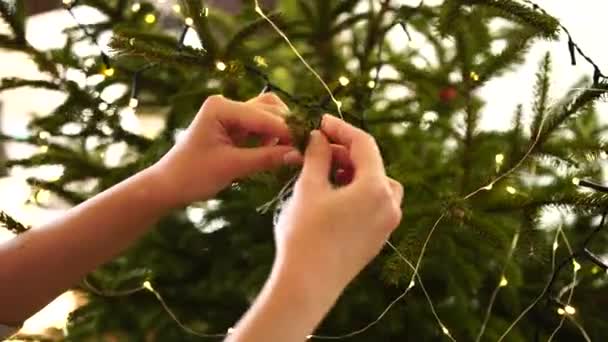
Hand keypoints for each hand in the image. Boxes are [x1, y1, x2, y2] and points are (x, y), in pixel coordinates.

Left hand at [152, 93, 301, 207]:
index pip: (265, 117)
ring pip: (268, 115)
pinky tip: (277, 153)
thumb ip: (267, 158)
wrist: (168, 185)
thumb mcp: (233, 167)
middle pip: (270, 108)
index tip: (309, 147)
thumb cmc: (193, 175)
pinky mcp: (233, 127)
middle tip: (304, 150)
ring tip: (291, 152)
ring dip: (281, 131)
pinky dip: (272, 137)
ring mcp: (230, 114)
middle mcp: (226, 104)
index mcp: (221, 107)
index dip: (288, 132)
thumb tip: (299, 155)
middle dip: (287, 128)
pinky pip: (260, 127)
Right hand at [274, 114, 403, 294]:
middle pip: (372, 164)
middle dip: (344, 153)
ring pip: (375, 184)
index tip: (321, 122)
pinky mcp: (377, 239)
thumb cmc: (305, 234)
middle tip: (315, 149)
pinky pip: (372, 205)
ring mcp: (386, 225)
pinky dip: (355, 193)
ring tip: (324, 173)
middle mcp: (390, 205)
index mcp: (376, 188)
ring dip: (352, 173)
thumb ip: (318, 156)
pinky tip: (330, 196)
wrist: (307, 286)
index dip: (341, 128)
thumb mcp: (309, 188)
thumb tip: (320, 137)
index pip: (364, 145)